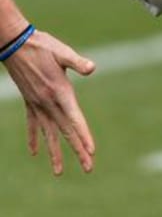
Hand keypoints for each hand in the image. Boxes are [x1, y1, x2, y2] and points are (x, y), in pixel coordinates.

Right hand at [3, 30, 95, 175]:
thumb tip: (92, 68)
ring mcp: (37, 104)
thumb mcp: (62, 52)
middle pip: (65, 132)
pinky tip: (35, 152)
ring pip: (48, 134)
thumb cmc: (41, 46)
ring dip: (54, 152)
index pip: (74, 120)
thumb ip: (78, 62)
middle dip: (78, 150)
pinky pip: (33, 124)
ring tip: (58, 172)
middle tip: (89, 168)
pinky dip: (35, 137)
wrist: (14, 44)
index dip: (84, 136)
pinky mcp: (30, 101)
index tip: (91, 152)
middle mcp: (48, 103)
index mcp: (60, 93)